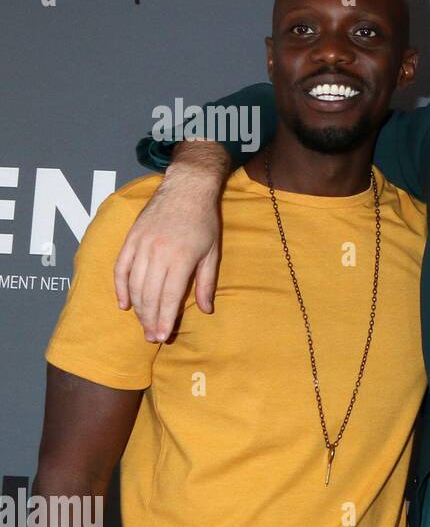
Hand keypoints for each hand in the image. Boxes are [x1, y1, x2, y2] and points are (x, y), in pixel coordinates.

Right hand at [113, 142, 227, 341]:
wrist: (186, 188)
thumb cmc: (204, 221)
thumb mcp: (212, 253)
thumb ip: (206, 283)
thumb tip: (206, 310)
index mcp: (181, 258)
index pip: (170, 297)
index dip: (165, 319)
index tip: (162, 336)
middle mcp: (158, 253)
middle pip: (150, 295)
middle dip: (150, 319)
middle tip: (152, 338)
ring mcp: (141, 246)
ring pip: (135, 285)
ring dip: (138, 308)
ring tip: (143, 325)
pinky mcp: (131, 239)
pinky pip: (121, 268)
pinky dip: (121, 288)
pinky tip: (124, 304)